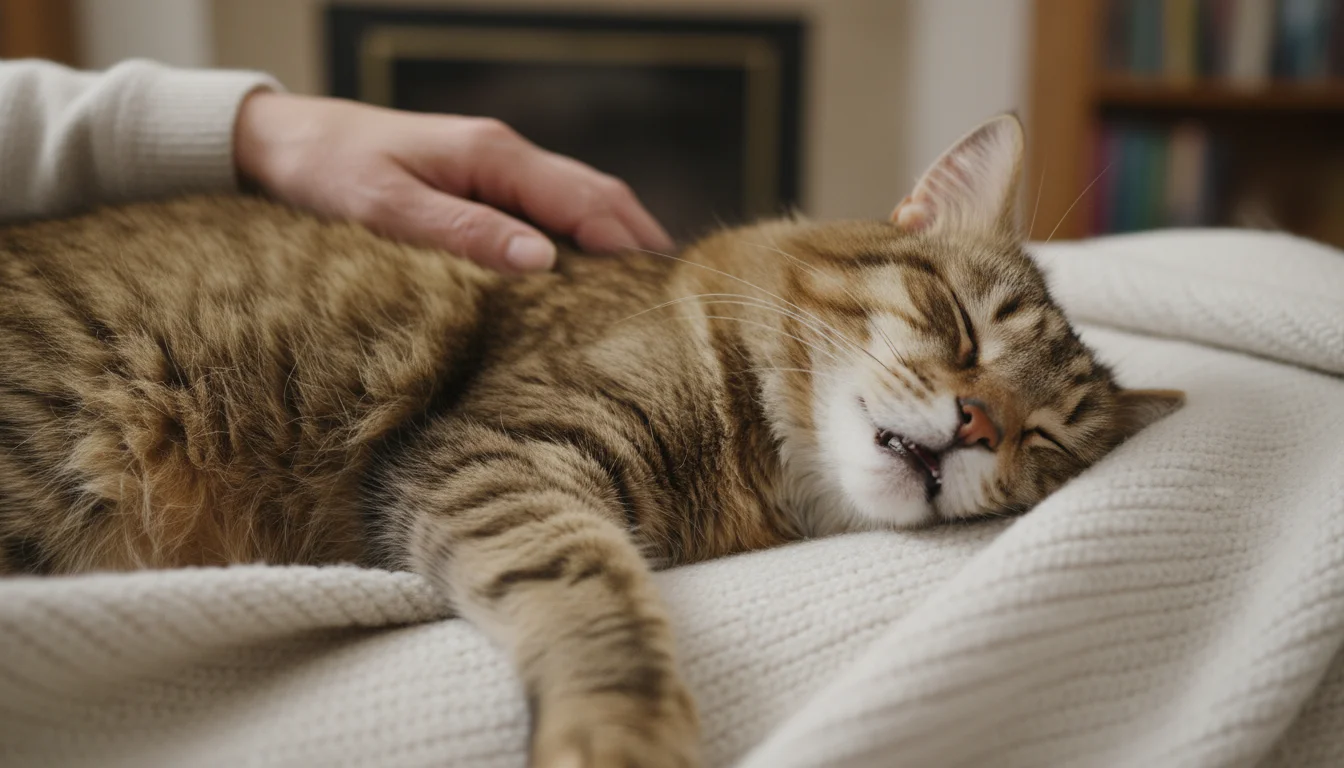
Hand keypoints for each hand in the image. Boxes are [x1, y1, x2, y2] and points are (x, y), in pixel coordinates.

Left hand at [233, 91, 672, 272]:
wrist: (280, 140)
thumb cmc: (326, 171)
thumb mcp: (386, 207)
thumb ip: (465, 231)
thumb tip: (543, 262)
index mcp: (492, 155)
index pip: (584, 199)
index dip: (627, 241)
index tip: (662, 286)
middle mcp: (503, 154)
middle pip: (596, 194)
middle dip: (638, 238)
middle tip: (674, 293)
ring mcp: (494, 166)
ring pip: (577, 199)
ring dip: (615, 237)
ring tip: (646, 288)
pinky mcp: (479, 182)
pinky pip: (547, 208)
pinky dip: (581, 236)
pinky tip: (588, 270)